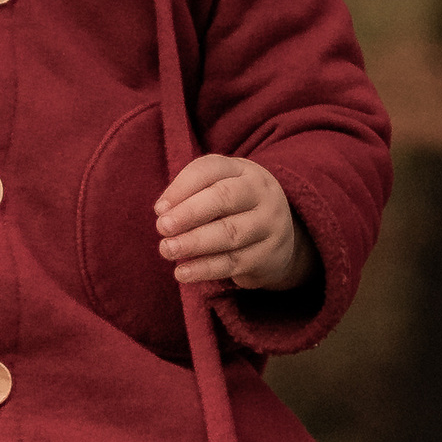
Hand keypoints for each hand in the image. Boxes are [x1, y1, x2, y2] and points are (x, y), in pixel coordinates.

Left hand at [155, 154, 314, 294]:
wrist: (282, 240)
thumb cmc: (235, 209)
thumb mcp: (218, 189)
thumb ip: (190, 193)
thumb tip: (162, 210)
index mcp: (243, 170)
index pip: (210, 169)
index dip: (181, 188)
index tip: (159, 209)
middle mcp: (261, 193)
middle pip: (223, 198)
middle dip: (188, 213)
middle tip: (162, 227)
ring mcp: (269, 224)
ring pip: (229, 233)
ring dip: (194, 242)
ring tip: (167, 249)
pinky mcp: (269, 255)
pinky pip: (233, 262)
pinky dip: (204, 268)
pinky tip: (182, 272)